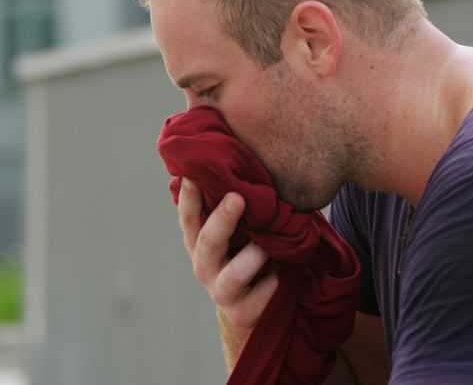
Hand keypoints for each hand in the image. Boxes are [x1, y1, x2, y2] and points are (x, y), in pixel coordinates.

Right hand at [177, 178, 278, 349]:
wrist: (248, 308)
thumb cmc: (242, 254)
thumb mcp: (233, 233)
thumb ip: (230, 207)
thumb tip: (235, 161)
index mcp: (197, 243)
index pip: (188, 218)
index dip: (189, 197)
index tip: (193, 173)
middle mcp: (204, 266)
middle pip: (207, 242)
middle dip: (222, 220)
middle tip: (238, 197)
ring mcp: (221, 291)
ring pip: (235, 273)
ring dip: (254, 255)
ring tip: (270, 243)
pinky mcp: (243, 311)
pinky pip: (262, 293)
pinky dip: (275, 280)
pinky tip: (284, 270)